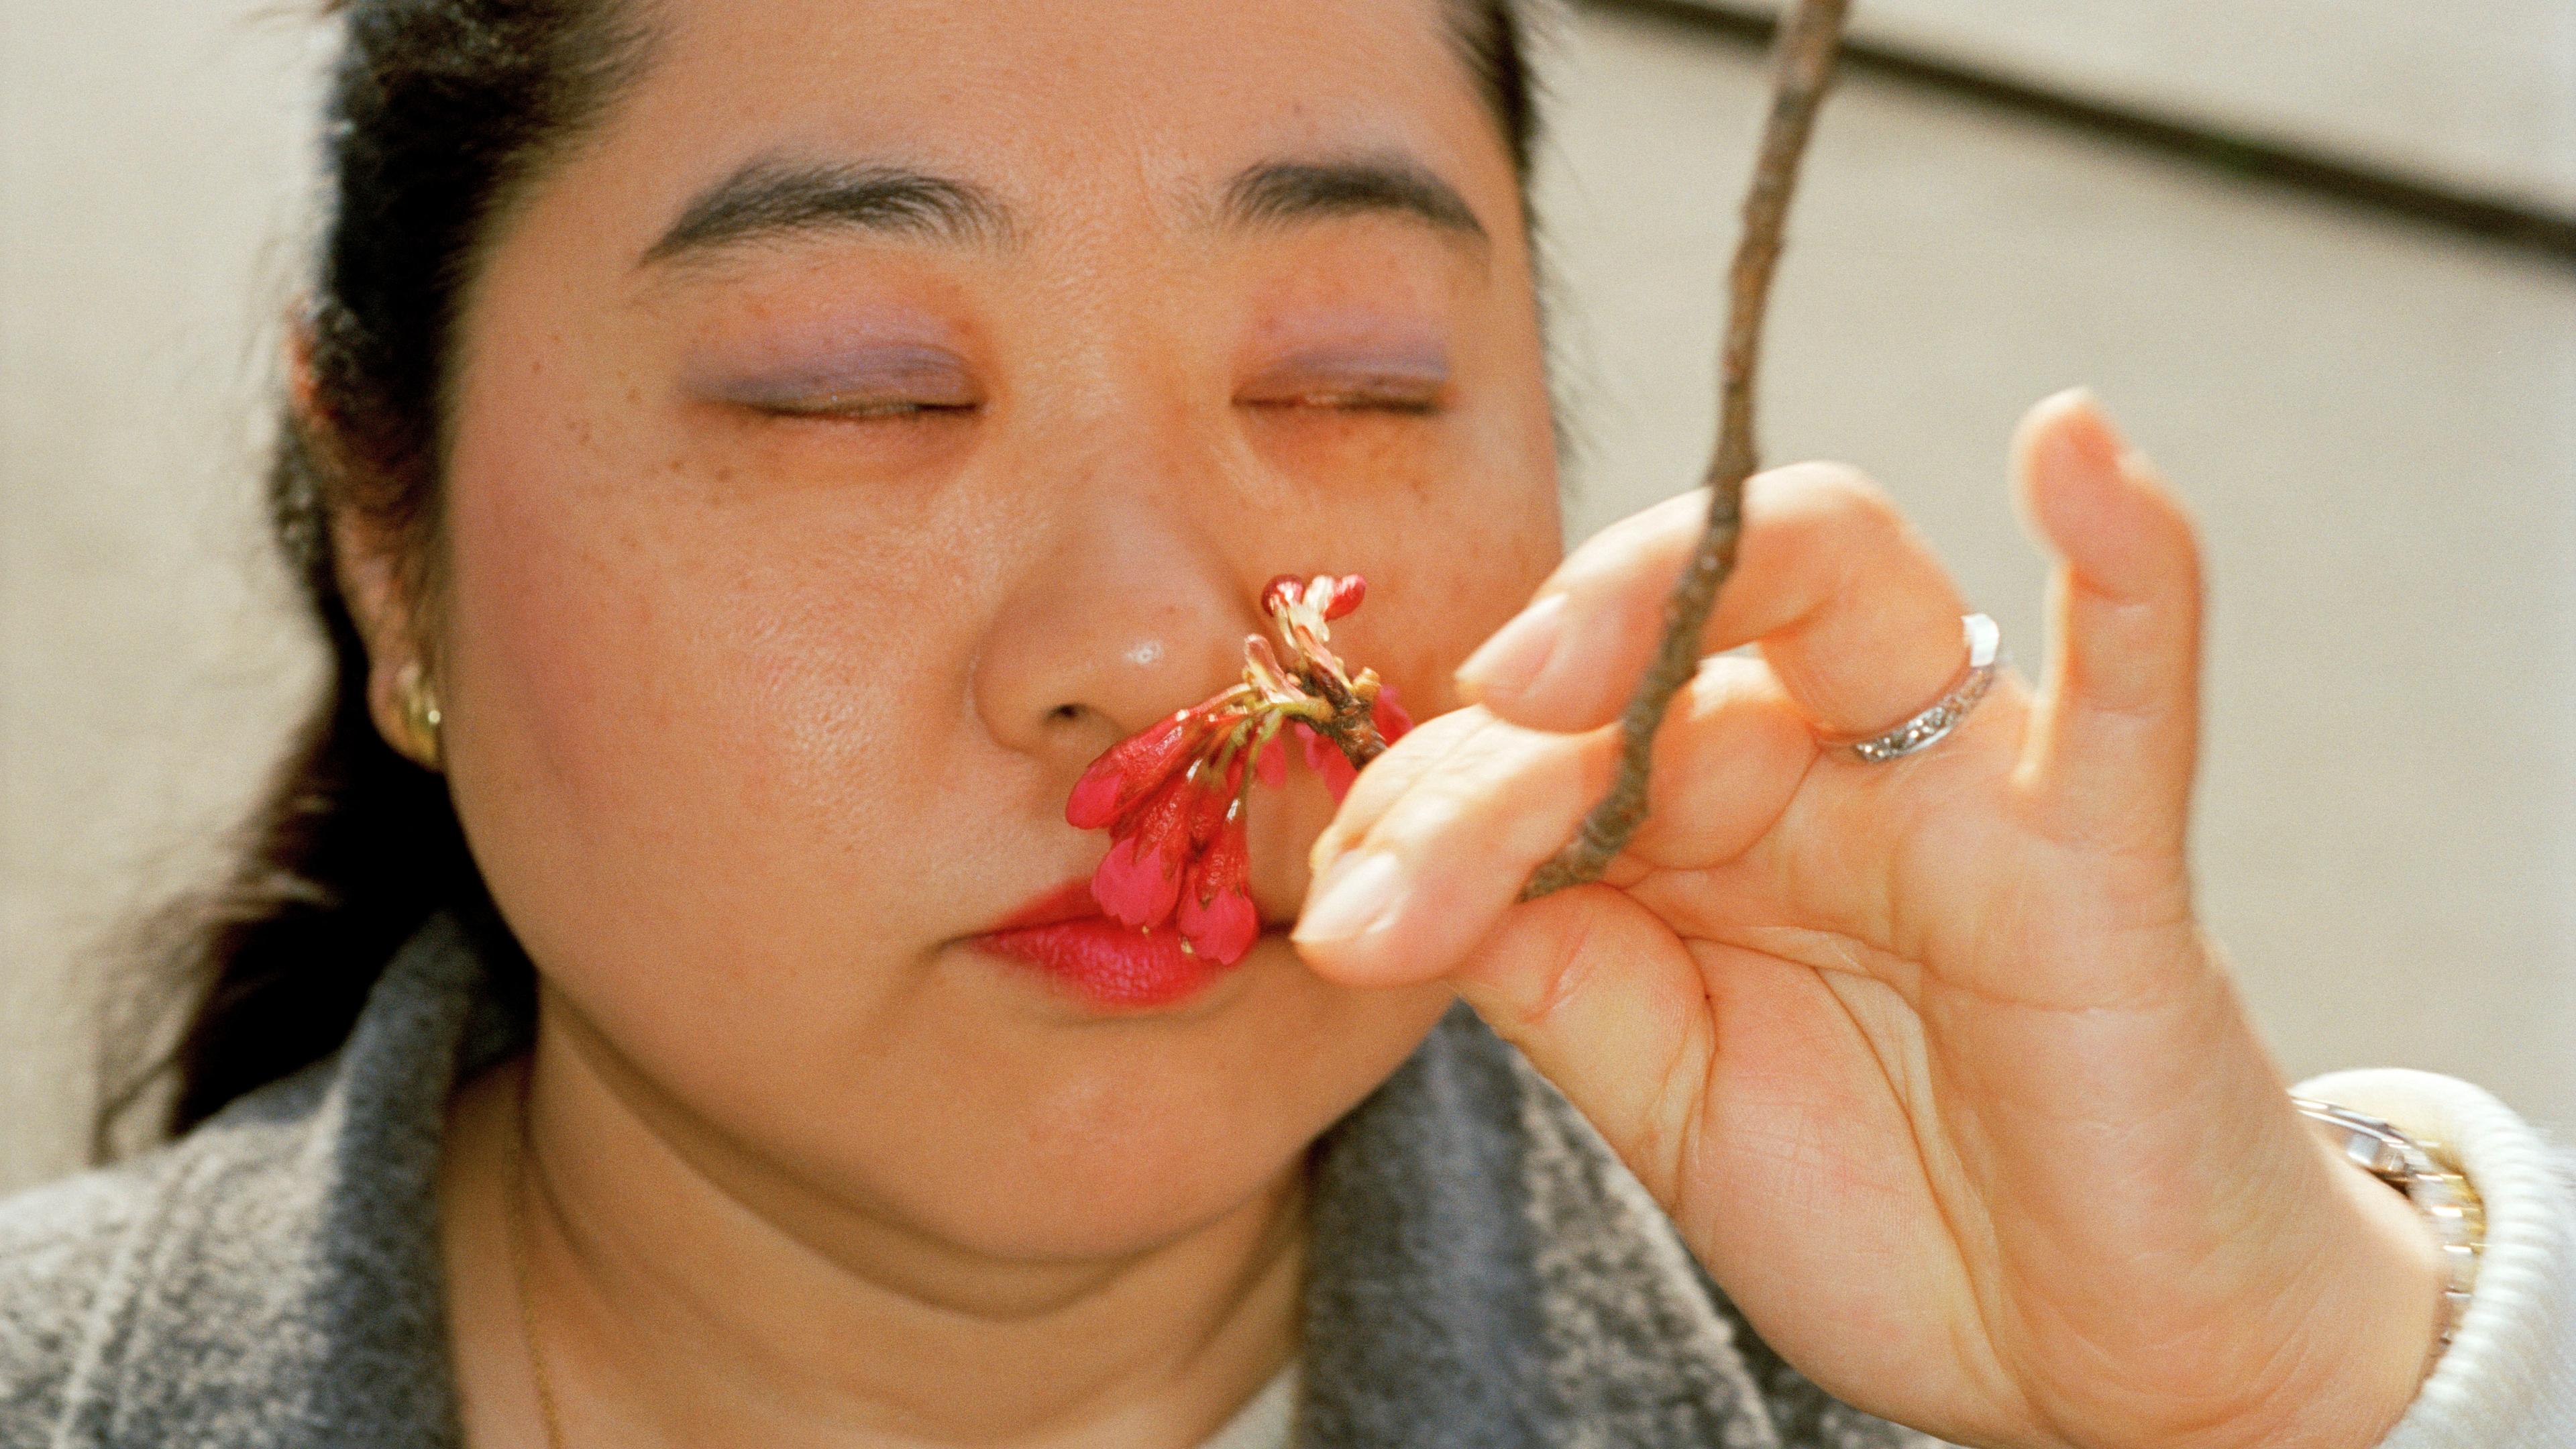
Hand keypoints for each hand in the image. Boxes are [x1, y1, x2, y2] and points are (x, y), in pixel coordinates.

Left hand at [1292, 391, 2446, 1448]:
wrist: (2080, 1359)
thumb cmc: (1883, 1207)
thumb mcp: (1657, 1083)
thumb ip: (1541, 962)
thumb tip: (1371, 878)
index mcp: (1703, 808)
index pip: (1545, 727)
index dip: (1426, 804)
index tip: (1341, 924)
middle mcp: (1823, 757)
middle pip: (1656, 637)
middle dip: (1505, 728)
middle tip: (1398, 852)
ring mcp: (1963, 787)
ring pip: (1836, 579)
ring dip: (1675, 587)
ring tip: (1540, 668)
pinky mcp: (2106, 858)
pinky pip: (2132, 681)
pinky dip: (2127, 556)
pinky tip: (2069, 444)